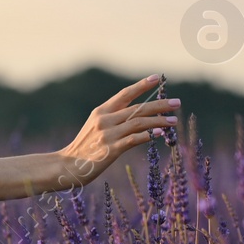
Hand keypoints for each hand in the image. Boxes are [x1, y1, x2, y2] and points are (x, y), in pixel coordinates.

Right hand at [57, 74, 179, 187]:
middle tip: (177, 103)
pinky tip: (160, 133)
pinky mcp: (111, 150)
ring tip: (174, 121)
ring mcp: (107, 135)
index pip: (125, 94)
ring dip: (159, 121)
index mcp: (100, 112)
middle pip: (138, 108)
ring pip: (139, 122)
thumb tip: (138, 115)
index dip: (142, 85)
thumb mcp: (94, 127)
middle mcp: (104, 120)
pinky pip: (134, 139)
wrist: (67, 166)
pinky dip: (148, 135)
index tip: (157, 78)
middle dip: (160, 104)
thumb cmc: (83, 148)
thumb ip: (113, 119)